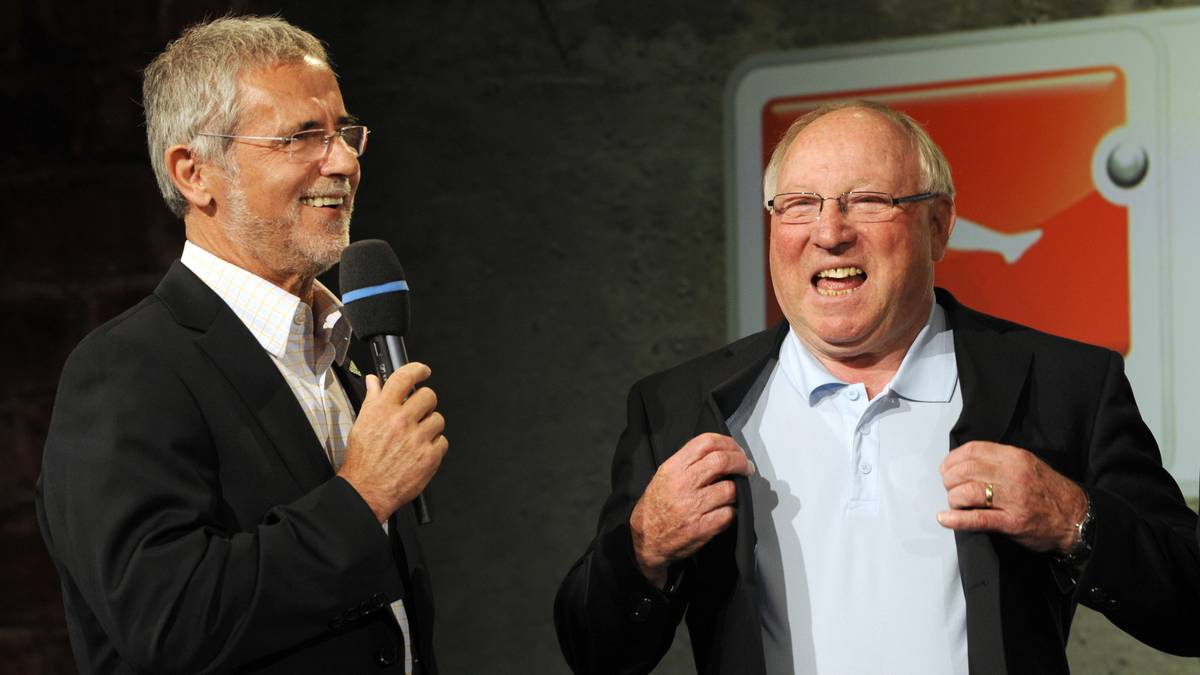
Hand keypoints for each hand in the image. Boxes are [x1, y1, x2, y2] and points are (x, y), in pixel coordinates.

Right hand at [339, 362, 447, 522]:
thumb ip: (372, 399)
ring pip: (438, 419)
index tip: (423, 372)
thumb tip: (375, 381)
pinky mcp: (429, 456)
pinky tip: (421, 451)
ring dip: (430, 426)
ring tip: (417, 437)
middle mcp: (401, 421)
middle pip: (428, 396)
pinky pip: (443, 441)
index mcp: (382, 410)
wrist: (365, 491)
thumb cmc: (362, 461)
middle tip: (419, 412)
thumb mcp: (361, 424)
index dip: (417, 370)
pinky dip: (435, 446)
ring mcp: (417, 439)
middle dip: (426, 403)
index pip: (404, 378)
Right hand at [629, 433, 754, 587]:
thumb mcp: (664, 477)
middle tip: (746, 467)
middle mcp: (683, 484)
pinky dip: (732, 512)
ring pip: (730, 489)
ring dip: (736, 491)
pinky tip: (725, 512)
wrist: (646, 541)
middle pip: (722, 461)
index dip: (727, 443)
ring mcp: (693, 506)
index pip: (706, 442)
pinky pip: (729, 513)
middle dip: (740, 462)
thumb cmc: (655, 507)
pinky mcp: (702, 527)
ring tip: (730, 495)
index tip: (736, 450)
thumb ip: (688, 463)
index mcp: (673, 468)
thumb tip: (719, 454)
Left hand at [937, 441, 1085, 552]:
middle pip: (965, 471)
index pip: (972, 450)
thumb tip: (965, 462)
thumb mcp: (1027, 464)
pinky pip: (978, 519)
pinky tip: (945, 518)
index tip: (946, 468)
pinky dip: (956, 519)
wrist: (1077, 517)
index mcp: (1015, 457)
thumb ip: (999, 461)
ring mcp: (1013, 499)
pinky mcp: (1013, 522)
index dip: (952, 459)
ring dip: (953, 498)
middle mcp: (1013, 475)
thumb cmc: (1049, 491)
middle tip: (949, 487)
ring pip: (967, 492)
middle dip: (949, 480)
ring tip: (955, 503)